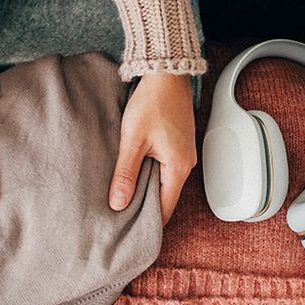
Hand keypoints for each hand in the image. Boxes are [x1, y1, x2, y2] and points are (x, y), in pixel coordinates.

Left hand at [109, 74, 196, 225]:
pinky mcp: (178, 144)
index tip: (130, 230)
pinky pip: (166, 168)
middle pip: (166, 197)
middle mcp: (186, 164)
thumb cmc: (152, 102)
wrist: (166, 73)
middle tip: (121, 216)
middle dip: (144, 207)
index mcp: (178, 167)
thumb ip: (125, 174)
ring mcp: (184, 153)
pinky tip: (134, 172)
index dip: (148, 222)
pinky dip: (150, 174)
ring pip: (164, 182)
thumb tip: (118, 203)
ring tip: (124, 195)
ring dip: (146, 189)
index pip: (165, 208)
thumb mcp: (132, 140)